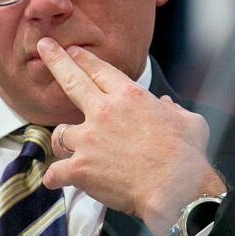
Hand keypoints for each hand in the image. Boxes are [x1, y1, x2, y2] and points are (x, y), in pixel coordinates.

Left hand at [36, 38, 223, 235]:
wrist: (174, 187)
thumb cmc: (186, 156)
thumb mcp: (190, 122)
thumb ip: (175, 111)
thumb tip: (168, 106)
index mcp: (130, 97)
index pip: (101, 70)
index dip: (84, 59)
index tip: (73, 51)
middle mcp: (104, 112)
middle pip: (71, 80)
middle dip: (55, 60)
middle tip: (44, 48)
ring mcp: (88, 139)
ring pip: (60, 133)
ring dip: (64, 140)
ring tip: (67, 148)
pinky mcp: (80, 167)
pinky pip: (56, 171)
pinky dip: (56, 177)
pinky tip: (57, 180)